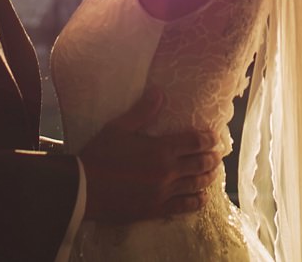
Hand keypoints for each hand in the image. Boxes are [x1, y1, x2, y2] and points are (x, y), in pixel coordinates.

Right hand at [78, 88, 221, 222]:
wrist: (84, 189)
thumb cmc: (99, 155)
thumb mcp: (119, 127)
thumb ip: (143, 111)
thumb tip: (159, 92)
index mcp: (160, 149)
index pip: (195, 143)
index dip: (208, 139)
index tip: (214, 138)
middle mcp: (167, 172)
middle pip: (200, 164)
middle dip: (212, 159)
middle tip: (218, 155)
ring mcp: (163, 193)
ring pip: (195, 185)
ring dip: (208, 179)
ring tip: (213, 174)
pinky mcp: (156, 210)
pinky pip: (183, 207)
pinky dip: (196, 202)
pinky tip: (201, 198)